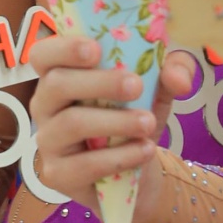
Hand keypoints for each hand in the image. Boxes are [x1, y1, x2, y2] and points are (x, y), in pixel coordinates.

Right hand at [28, 31, 192, 222]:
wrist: (138, 164)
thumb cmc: (135, 114)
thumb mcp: (157, 86)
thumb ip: (172, 71)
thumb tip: (180, 79)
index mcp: (59, 74)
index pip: (42, 54)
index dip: (63, 48)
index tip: (96, 49)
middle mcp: (45, 105)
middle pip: (56, 84)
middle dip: (98, 82)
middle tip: (136, 85)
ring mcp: (48, 141)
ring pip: (71, 123)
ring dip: (114, 121)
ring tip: (148, 123)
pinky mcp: (58, 174)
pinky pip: (84, 164)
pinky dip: (119, 157)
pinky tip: (144, 150)